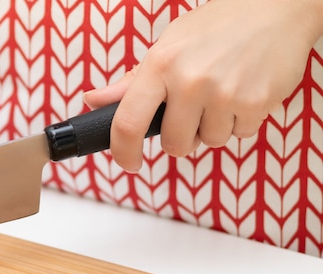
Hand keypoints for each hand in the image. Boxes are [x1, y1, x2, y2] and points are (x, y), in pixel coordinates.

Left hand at [84, 0, 322, 171]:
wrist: (275, 7)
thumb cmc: (215, 28)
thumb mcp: (167, 46)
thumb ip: (130, 82)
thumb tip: (93, 100)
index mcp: (160, 64)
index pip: (128, 122)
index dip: (123, 152)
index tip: (128, 163)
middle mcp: (189, 81)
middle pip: (174, 144)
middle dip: (181, 138)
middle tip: (192, 113)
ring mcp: (224, 93)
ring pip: (209, 142)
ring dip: (213, 128)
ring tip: (222, 94)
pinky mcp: (256, 103)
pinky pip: (239, 135)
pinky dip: (240, 121)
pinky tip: (243, 91)